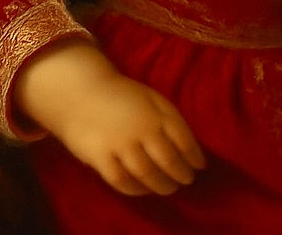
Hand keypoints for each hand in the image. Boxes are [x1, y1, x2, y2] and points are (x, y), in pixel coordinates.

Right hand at [12, 40, 205, 195]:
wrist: (81, 91)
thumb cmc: (122, 95)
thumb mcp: (150, 96)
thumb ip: (169, 117)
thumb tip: (189, 145)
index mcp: (155, 111)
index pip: (183, 138)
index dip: (194, 155)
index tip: (200, 166)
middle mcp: (140, 128)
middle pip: (168, 160)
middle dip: (181, 174)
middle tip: (186, 181)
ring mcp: (119, 144)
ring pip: (147, 174)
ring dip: (162, 185)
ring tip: (169, 188)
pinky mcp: (100, 157)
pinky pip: (122, 181)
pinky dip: (136, 190)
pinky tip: (144, 189)